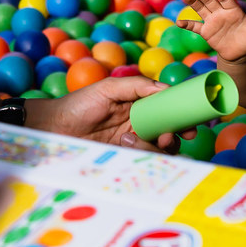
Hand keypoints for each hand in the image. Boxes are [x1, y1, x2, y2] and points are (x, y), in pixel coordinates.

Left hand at [29, 76, 195, 153]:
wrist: (54, 129)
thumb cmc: (78, 105)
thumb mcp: (107, 89)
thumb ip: (137, 86)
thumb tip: (165, 89)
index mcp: (139, 104)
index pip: (169, 109)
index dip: (183, 115)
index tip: (191, 123)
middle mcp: (140, 123)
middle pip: (171, 132)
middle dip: (175, 135)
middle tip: (168, 137)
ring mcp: (133, 142)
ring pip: (160, 149)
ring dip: (154, 145)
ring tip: (131, 139)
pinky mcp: (125, 158)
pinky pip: (144, 160)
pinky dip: (142, 154)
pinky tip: (124, 145)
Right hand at [176, 0, 245, 61]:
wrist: (239, 53)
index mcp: (233, 10)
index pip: (226, 0)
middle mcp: (221, 13)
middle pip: (210, 1)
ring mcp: (212, 21)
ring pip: (201, 9)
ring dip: (193, 2)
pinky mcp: (206, 31)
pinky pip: (195, 27)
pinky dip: (187, 24)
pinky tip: (179, 22)